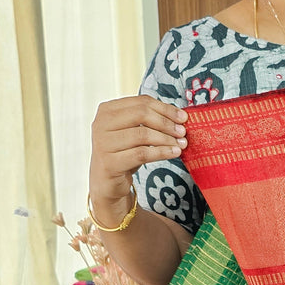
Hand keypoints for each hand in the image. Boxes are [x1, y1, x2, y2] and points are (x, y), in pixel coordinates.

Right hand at [89, 95, 187, 217]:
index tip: (183, 117)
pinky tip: (174, 153)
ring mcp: (103, 143)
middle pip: (142, 114)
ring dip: (166, 139)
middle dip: (166, 123)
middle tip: (182, 131)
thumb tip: (179, 116)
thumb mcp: (133, 132)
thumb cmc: (124, 153)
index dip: (165, 108)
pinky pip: (142, 154)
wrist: (107, 182)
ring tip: (181, 144)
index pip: (141, 102)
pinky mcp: (110, 163)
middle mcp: (101, 124)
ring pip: (143, 135)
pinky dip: (161, 152)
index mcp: (107, 110)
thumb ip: (149, 120)